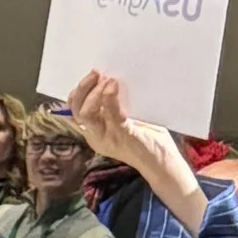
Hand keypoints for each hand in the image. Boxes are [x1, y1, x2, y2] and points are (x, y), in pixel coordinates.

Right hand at [65, 70, 205, 225]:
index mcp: (94, 132)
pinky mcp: (124, 136)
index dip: (77, 92)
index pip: (73, 111)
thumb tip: (110, 80)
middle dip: (83, 88)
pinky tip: (114, 86)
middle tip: (97, 73)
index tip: (91, 77)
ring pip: (87, 114)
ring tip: (108, 80)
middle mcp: (96, 137)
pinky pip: (111, 115)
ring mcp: (109, 138)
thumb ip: (114, 107)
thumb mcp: (125, 121)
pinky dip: (110, 98)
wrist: (164, 163)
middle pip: (76, 110)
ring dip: (95, 93)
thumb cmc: (147, 140)